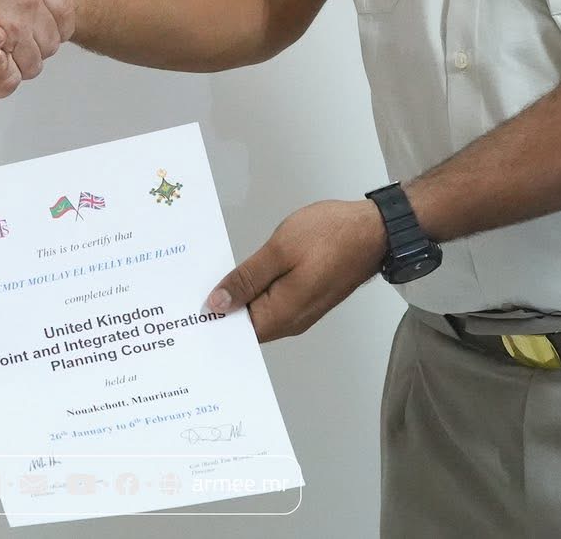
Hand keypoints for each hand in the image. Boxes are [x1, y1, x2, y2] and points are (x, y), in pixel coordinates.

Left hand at [204, 200, 384, 341]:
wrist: (374, 230)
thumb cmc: (329, 235)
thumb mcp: (280, 250)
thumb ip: (247, 278)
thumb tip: (217, 305)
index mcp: (282, 315)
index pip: (236, 331)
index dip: (211, 320)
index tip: (186, 307)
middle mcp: (291, 322)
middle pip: (246, 323)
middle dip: (220, 307)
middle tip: (188, 289)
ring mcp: (300, 310)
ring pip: (259, 311)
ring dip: (238, 296)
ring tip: (208, 279)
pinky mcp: (306, 296)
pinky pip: (272, 301)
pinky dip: (255, 290)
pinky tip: (240, 275)